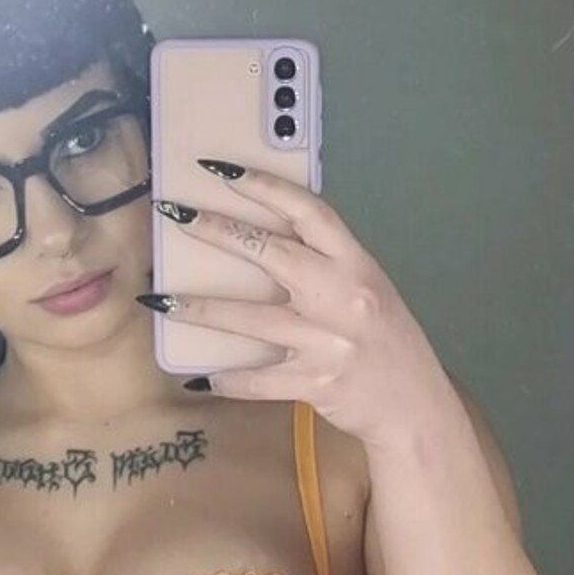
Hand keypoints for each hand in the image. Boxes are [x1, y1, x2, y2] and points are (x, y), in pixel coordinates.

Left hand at [147, 163, 454, 450]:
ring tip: (159, 299)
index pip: (309, 211)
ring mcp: (327, 341)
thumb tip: (269, 237)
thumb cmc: (386, 341)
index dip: (265, 186)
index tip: (222, 170)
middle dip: (217, 230)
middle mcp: (342, 296)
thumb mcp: (367, 289)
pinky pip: (257, 379)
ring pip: (251, 318)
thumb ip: (327, 263)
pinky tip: (198, 374)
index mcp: (357, 263)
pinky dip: (226, 378)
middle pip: (270, 253)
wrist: (413, 404)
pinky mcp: (313, 382)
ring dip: (200, 308)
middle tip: (175, 214)